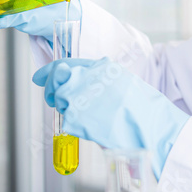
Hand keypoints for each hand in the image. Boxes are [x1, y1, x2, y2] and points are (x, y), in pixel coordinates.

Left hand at [33, 57, 188, 177]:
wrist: (150, 128)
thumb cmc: (143, 109)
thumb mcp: (122, 81)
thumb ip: (99, 77)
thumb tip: (81, 82)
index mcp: (99, 66)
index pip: (64, 63)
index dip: (49, 70)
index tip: (40, 76)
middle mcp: (86, 76)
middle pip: (55, 78)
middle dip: (51, 89)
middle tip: (53, 98)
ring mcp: (78, 96)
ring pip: (58, 99)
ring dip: (65, 108)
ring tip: (84, 116)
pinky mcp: (75, 117)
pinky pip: (66, 119)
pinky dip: (73, 125)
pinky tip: (89, 128)